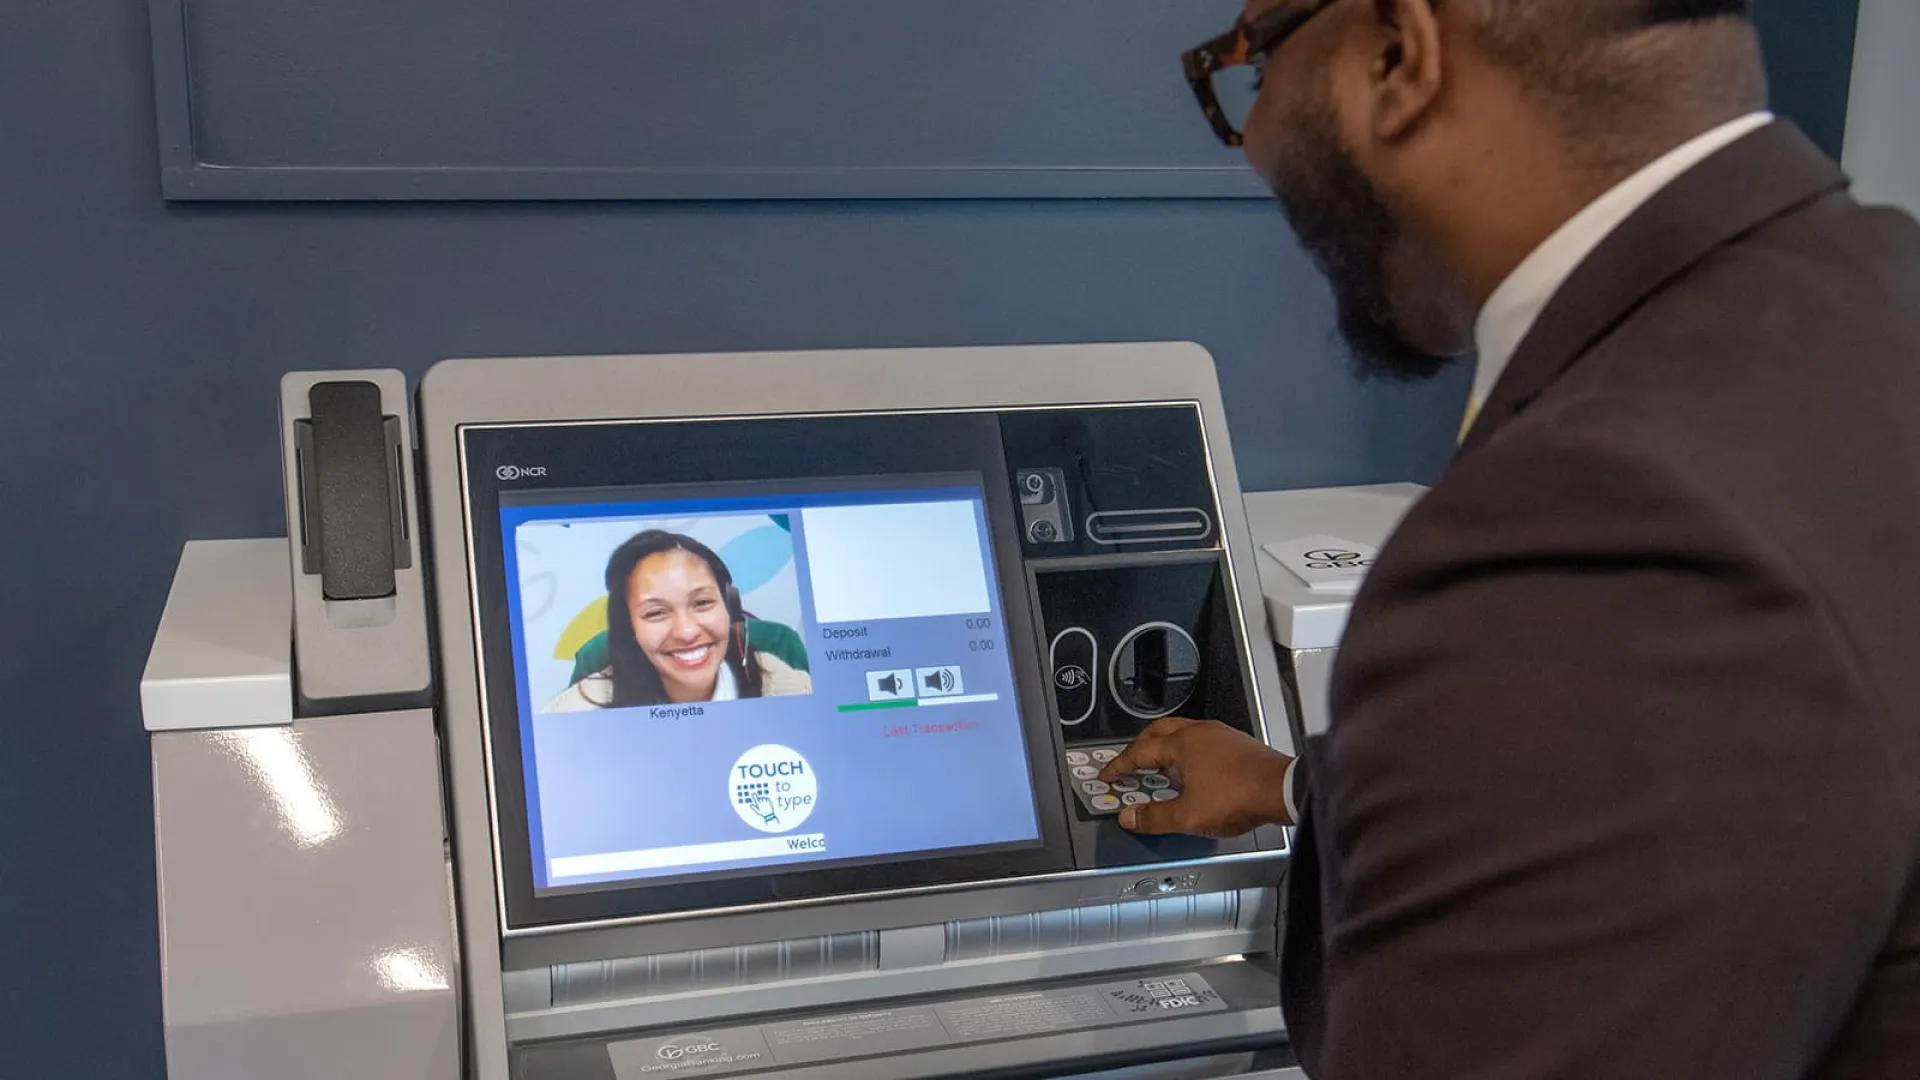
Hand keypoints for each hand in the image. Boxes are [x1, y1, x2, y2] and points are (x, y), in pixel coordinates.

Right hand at [1098, 717, 1292, 837]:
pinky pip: (1203, 739)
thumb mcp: (1189, 816)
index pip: (1140, 751)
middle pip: (1159, 731)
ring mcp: (1221, 735)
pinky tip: (1194, 770)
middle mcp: (1200, 732)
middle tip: (1130, 762)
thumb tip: (1131, 817)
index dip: (1120, 765)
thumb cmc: (1240, 795)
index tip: (1110, 774)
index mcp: (1182, 743)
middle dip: (1140, 746)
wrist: (1282, 790)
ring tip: (1160, 766)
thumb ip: (1155, 817)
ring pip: (1183, 731)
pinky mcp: (1238, 743)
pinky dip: (1189, 750)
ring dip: (1166, 746)